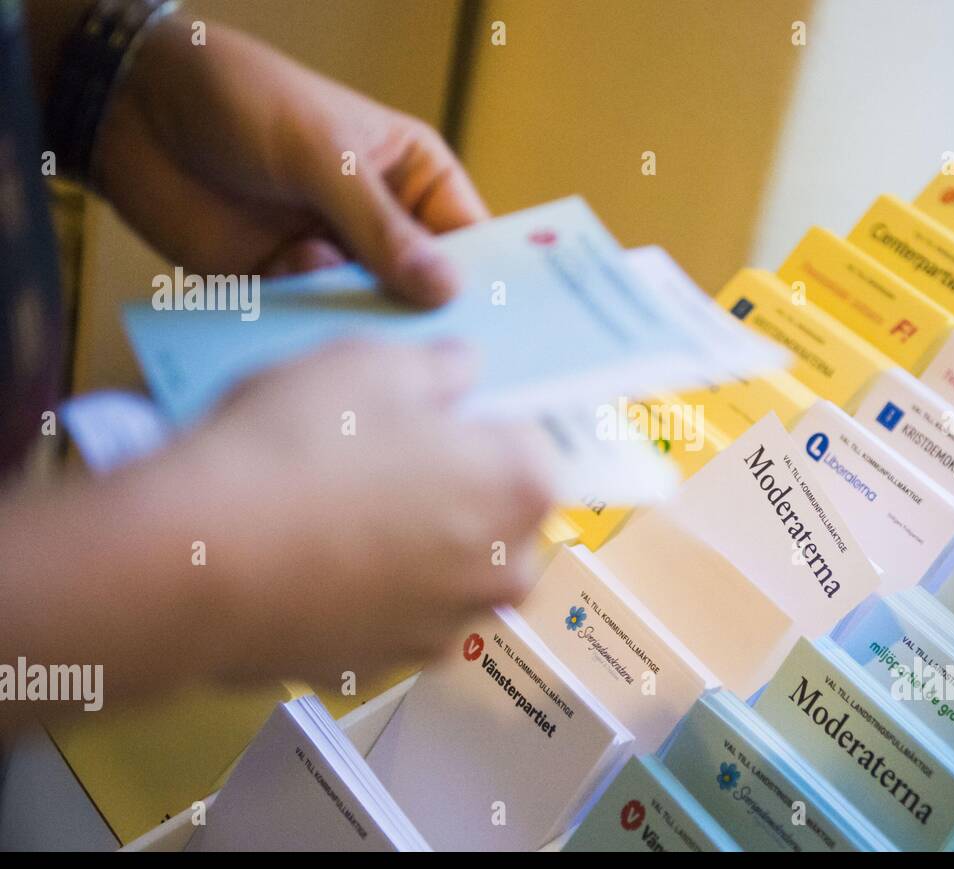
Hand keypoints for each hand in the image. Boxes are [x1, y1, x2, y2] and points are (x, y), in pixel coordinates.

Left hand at [94, 17, 486, 305]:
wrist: (131, 109)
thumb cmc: (244, 101)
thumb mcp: (323, 155)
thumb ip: (381, 227)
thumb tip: (448, 289)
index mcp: (412, 178)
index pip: (469, 239)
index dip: (485, 282)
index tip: (501, 329)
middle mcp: (379, 225)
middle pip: (422, 289)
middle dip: (424, 319)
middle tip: (438, 361)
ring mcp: (331, 257)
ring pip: (366, 311)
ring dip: (360, 325)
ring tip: (360, 344)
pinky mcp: (280, 286)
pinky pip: (309, 321)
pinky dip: (305, 327)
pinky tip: (297, 323)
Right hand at [173, 339, 554, 683]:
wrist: (198, 561)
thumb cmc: (298, 445)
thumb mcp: (374, 362)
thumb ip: (440, 367)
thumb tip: (462, 374)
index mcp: (524, 487)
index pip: (529, 444)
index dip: (475, 426)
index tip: (429, 420)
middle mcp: (503, 570)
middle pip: (498, 518)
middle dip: (456, 491)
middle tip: (376, 462)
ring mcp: (445, 629)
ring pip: (446, 574)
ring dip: (412, 548)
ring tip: (332, 512)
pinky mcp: (383, 667)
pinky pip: (389, 616)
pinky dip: (365, 594)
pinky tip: (308, 563)